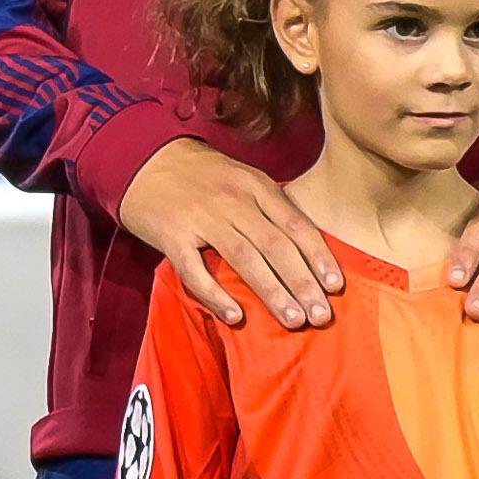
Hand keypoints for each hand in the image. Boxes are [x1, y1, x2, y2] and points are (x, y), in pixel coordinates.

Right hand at [117, 139, 341, 328]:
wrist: (142, 158)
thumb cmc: (200, 175)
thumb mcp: (241, 177)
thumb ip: (270, 206)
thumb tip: (307, 246)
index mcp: (255, 186)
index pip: (296, 225)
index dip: (318, 257)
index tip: (336, 287)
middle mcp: (233, 201)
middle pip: (276, 246)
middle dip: (303, 283)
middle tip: (321, 316)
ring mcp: (201, 218)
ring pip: (245, 258)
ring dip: (272, 292)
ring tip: (293, 321)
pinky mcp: (172, 236)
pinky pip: (195, 271)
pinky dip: (216, 295)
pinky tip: (235, 317)